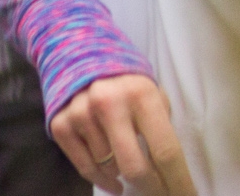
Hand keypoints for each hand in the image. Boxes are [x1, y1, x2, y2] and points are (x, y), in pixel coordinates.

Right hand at [49, 74, 196, 195]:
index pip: (165, 150)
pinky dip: (102, 179)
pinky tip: (113, 180)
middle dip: (152, 189)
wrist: (83, 58)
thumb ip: (161, 128)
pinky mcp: (60, 125)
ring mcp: (81, 114)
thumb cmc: (129, 84)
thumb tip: (171, 173)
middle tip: (161, 194)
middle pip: (135, 168)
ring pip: (110, 169)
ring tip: (128, 160)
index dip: (178, 181)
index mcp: (142, 94)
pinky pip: (86, 169)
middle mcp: (110, 102)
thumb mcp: (154, 95)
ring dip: (123, 174)